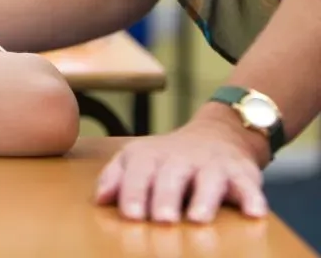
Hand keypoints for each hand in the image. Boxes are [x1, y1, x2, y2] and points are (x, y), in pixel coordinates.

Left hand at [95, 120, 267, 222]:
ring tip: (198, 219)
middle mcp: (181, 158)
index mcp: (151, 156)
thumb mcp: (138, 160)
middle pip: (171, 176)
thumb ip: (116, 178)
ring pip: (209, 179)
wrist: (217, 134)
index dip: (134, 192)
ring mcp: (212, 165)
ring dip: (204, 199)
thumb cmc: (168, 159)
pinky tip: (254, 212)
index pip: (139, 172)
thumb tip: (100, 199)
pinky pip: (248, 184)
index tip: (130, 215)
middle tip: (162, 220)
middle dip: (166, 197)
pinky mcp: (242, 173)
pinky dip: (252, 197)